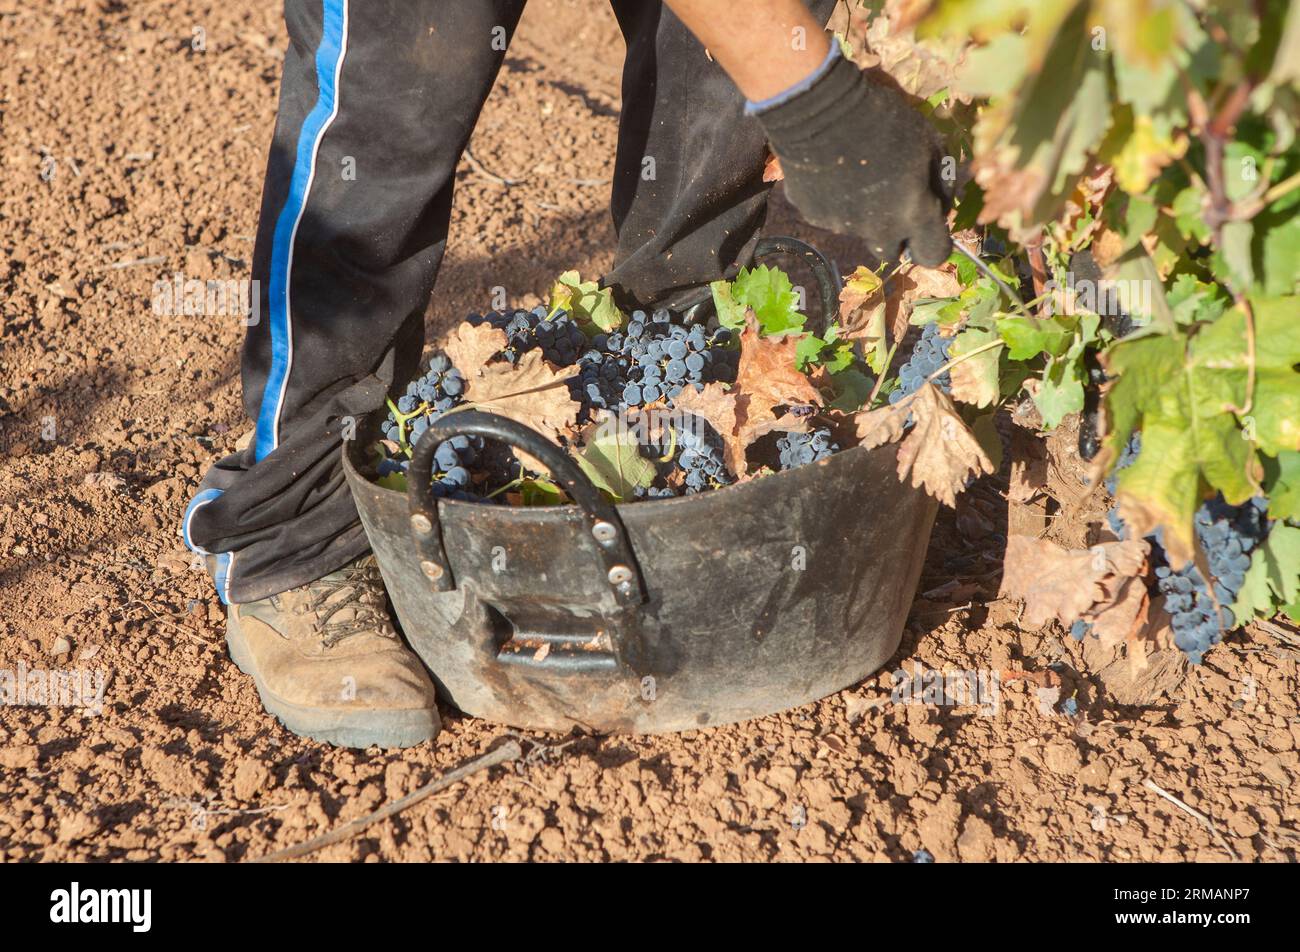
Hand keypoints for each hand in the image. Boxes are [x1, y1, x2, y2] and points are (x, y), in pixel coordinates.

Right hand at [756, 55, 952, 266]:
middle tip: (891, 201)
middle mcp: (878, 230)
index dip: (935, 244)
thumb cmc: (885, 120)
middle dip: (895, 234)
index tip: (930, 228)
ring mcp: (842, 226)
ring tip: (856, 174)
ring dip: (863, 213)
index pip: (933, 254)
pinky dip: (835, 200)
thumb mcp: (930, 141)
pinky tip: (833, 170)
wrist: (822, 110)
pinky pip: (831, 215)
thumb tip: (941, 203)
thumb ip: (941, 180)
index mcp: (912, 213)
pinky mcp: (813, 216)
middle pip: (890, 251)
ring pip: (859, 231)